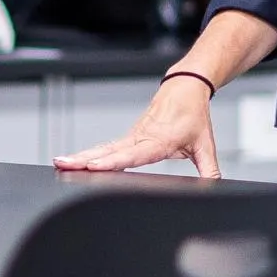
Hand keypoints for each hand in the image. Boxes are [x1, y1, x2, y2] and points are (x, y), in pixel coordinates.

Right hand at [55, 76, 219, 178]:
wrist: (186, 88)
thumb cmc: (194, 115)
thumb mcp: (206, 144)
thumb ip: (210, 169)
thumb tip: (216, 188)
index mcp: (160, 140)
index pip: (134, 154)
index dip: (115, 161)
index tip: (96, 165)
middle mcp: (141, 137)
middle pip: (110, 151)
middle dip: (86, 159)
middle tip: (65, 165)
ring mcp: (132, 136)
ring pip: (104, 148)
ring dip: (81, 156)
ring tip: (61, 162)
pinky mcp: (129, 136)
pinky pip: (106, 146)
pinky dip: (89, 153)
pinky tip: (73, 160)